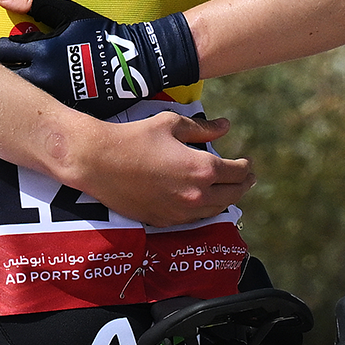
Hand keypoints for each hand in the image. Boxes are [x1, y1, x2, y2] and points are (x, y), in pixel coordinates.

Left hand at [0, 0, 199, 111]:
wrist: (135, 62)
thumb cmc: (101, 33)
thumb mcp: (70, 13)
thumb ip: (36, 4)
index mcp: (42, 51)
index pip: (0, 52)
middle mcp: (43, 78)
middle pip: (1, 81)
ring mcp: (54, 99)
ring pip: (16, 102)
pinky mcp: (66, 114)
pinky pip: (38, 116)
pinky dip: (22, 115)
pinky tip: (5, 119)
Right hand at [60, 105, 251, 225]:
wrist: (98, 162)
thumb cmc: (134, 138)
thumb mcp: (171, 124)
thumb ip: (203, 129)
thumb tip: (225, 126)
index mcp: (202, 168)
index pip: (238, 172)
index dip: (246, 166)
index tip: (246, 162)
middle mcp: (196, 195)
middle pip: (233, 195)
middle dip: (243, 184)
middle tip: (247, 178)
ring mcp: (180, 211)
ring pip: (215, 210)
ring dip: (226, 199)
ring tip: (228, 190)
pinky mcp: (163, 220)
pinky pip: (193, 218)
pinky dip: (204, 209)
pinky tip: (203, 201)